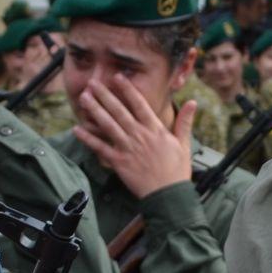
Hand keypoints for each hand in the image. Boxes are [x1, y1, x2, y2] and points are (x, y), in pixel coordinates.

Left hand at [73, 77, 194, 196]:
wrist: (168, 195)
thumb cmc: (177, 170)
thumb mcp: (184, 144)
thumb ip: (185, 122)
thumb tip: (194, 102)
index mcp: (155, 129)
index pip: (140, 104)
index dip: (127, 89)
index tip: (118, 77)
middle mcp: (139, 135)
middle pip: (119, 111)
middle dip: (105, 95)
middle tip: (92, 83)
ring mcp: (128, 148)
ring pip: (108, 125)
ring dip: (94, 110)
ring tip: (83, 98)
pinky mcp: (119, 162)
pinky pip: (100, 148)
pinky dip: (88, 138)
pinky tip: (77, 129)